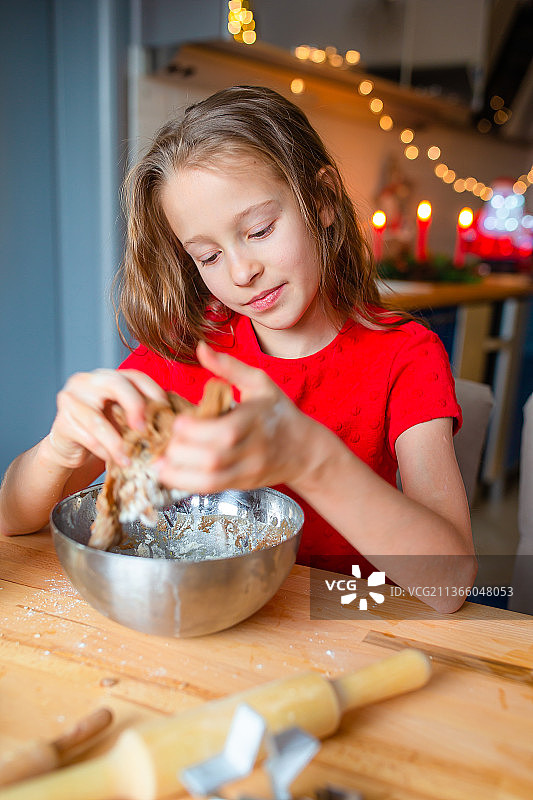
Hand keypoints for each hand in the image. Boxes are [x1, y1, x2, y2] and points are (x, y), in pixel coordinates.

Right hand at [46, 369, 168, 468]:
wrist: (70, 448)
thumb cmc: (103, 432)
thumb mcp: (124, 418)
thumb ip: (142, 413)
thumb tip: (175, 420)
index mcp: (107, 377)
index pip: (134, 376)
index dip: (152, 390)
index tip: (166, 408)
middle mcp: (87, 381)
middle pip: (115, 384)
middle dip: (134, 406)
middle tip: (145, 430)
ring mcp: (71, 399)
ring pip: (97, 419)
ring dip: (117, 443)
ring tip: (129, 459)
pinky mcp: (61, 422)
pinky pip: (86, 437)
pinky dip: (103, 452)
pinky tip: (114, 461)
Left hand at [156, 342, 315, 492]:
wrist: (303, 449)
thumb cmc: (277, 411)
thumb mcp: (259, 382)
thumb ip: (228, 367)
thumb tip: (200, 348)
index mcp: (256, 420)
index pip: (225, 432)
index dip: (196, 430)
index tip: (178, 421)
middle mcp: (253, 449)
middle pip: (214, 458)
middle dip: (182, 452)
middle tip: (165, 440)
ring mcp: (247, 470)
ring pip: (211, 479)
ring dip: (179, 474)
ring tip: (159, 464)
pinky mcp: (241, 484)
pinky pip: (212, 489)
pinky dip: (187, 484)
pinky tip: (170, 475)